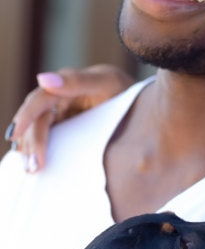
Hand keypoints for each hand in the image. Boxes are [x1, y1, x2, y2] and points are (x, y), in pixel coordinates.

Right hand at [5, 65, 133, 171]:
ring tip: (33, 170)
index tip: (15, 136)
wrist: (146, 107)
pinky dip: (39, 151)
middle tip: (34, 167)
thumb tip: (42, 78)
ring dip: (31, 150)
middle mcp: (59, 98)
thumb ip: (78, 81)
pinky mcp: (67, 130)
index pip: (40, 100)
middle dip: (31, 142)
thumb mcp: (109, 83)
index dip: (26, 117)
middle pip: (37, 120)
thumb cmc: (127, 91)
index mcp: (67, 83)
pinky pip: (48, 140)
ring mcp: (62, 114)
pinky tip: (36, 166)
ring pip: (38, 132)